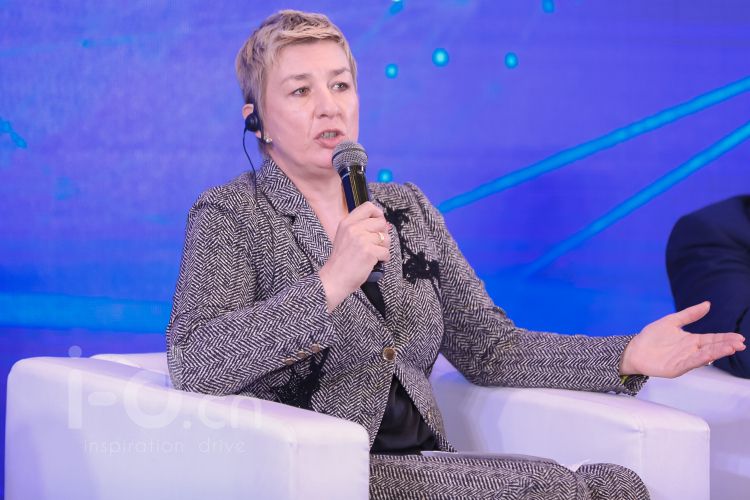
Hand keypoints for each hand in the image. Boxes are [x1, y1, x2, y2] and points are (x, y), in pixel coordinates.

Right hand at [319, 202, 390, 311]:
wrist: (334, 279)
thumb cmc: (341, 261)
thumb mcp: (345, 237)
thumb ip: (362, 228)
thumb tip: (385, 223)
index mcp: (347, 222)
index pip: (368, 206)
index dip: (378, 214)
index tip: (378, 224)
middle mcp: (353, 228)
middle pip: (381, 222)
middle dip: (383, 234)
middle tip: (376, 244)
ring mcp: (361, 239)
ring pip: (386, 237)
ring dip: (384, 248)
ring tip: (374, 255)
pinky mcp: (369, 252)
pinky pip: (386, 252)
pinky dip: (383, 259)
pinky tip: (374, 263)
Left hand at [619, 301, 745, 377]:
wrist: (634, 349)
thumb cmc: (652, 336)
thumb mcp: (672, 321)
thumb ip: (689, 314)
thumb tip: (708, 304)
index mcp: (691, 340)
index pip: (712, 339)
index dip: (725, 338)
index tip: (739, 337)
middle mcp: (691, 351)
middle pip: (712, 347)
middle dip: (726, 345)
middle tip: (740, 343)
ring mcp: (684, 360)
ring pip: (704, 356)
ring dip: (717, 353)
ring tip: (730, 348)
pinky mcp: (675, 368)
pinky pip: (689, 364)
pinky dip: (699, 360)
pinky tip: (708, 356)